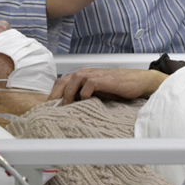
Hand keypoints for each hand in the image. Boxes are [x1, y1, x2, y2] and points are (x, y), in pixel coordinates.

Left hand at [48, 67, 167, 104]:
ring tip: (67, 108)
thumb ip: (83, 97)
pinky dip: (84, 93)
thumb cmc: (117, 88)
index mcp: (82, 76)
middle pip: (63, 81)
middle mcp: (86, 73)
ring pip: (73, 80)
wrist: (137, 81)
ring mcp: (95, 75)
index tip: (47, 109)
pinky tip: (86, 102)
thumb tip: (68, 110)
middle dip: (55, 96)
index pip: (61, 83)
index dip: (53, 95)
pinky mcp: (105, 79)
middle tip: (52, 110)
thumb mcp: (97, 93)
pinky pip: (89, 84)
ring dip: (68, 94)